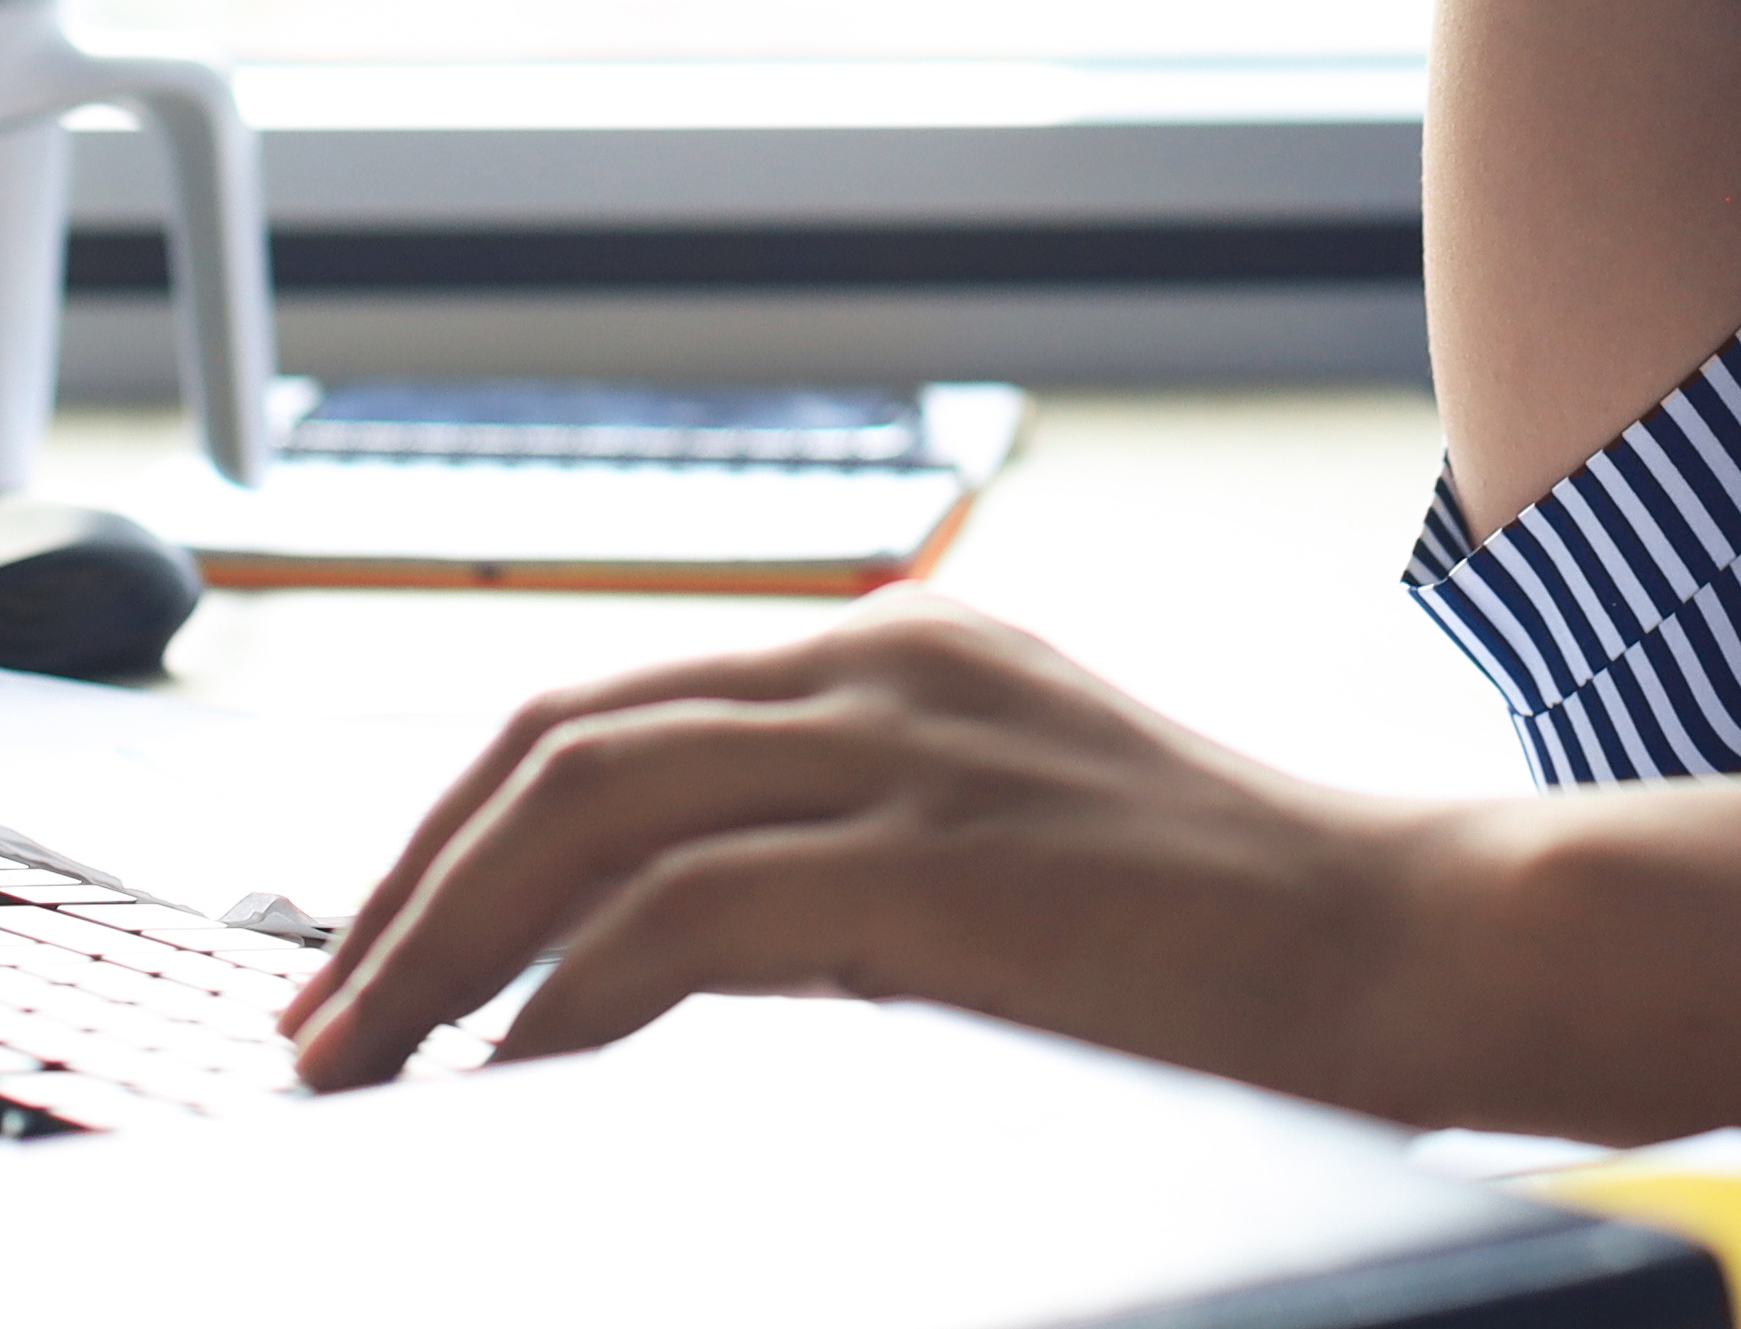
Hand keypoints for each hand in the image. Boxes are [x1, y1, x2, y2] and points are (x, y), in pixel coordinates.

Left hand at [276, 597, 1464, 1108]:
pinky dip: (559, 1008)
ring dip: (443, 948)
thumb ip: (856, 865)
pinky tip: (509, 1089)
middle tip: (325, 1023)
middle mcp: (883, 666)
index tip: (383, 945)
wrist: (1416, 940)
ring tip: (367, 1064)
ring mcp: (903, 749)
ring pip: (582, 815)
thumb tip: (665, 962)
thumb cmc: (1242, 937)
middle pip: (560, 746)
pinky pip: (672, 927)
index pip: (614, 710)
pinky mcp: (924, 862)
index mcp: (901, 651)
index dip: (465, 827)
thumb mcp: (1014, 848)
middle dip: (410, 889)